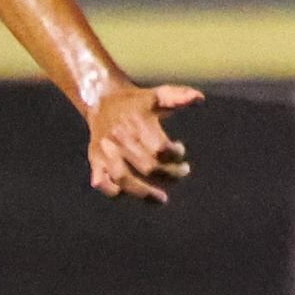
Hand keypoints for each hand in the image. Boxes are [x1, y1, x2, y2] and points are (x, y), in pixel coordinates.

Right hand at [84, 81, 199, 204]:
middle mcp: (119, 138)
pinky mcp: (95, 159)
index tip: (180, 150)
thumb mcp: (156, 95)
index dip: (175, 154)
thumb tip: (200, 98)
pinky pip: (102, 181)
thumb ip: (178, 96)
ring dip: (144, 192)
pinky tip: (127, 193)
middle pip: (147, 166)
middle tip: (181, 173)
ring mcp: (106, 151)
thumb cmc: (134, 102)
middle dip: (169, 175)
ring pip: (124, 178)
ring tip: (161, 199)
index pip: (160, 148)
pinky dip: (113, 190)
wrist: (100, 100)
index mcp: (136, 123)